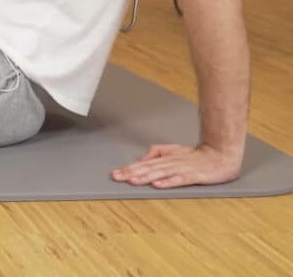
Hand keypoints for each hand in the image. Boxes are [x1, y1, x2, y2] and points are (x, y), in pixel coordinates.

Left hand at [111, 143, 242, 188]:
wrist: (220, 154)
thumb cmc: (196, 155)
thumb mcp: (173, 150)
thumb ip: (157, 152)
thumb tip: (142, 158)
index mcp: (165, 158)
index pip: (143, 164)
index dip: (128, 168)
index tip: (115, 173)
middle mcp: (170, 163)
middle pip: (148, 168)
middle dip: (131, 173)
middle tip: (116, 177)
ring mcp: (181, 169)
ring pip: (160, 173)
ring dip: (145, 177)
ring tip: (132, 180)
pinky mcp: (193, 176)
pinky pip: (179, 179)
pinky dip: (168, 182)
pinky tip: (158, 185)